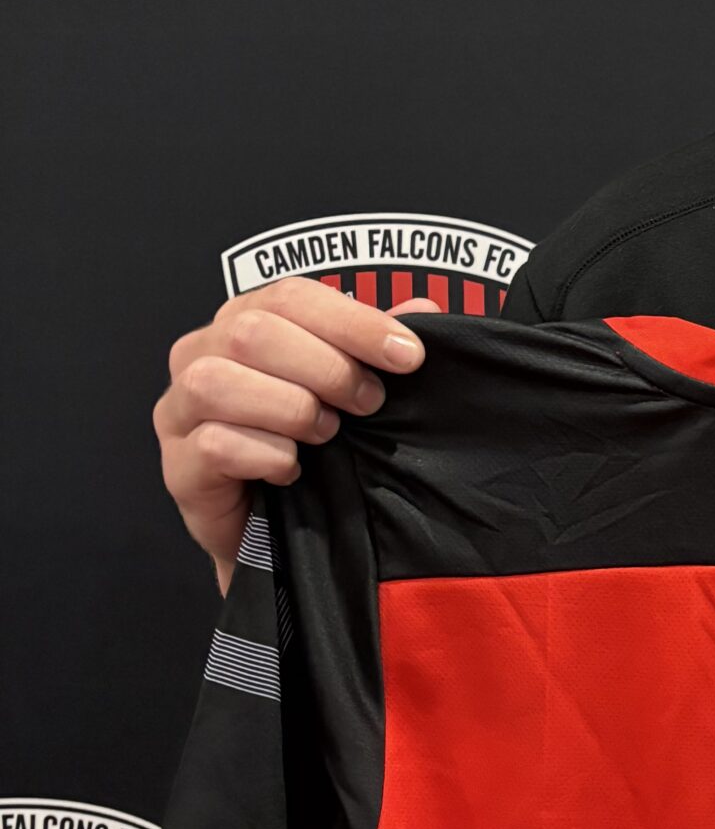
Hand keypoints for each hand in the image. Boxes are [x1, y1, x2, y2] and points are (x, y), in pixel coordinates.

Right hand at [156, 281, 435, 593]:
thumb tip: (423, 308)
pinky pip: (214, 445)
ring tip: (328, 433)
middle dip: (327, 368)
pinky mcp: (177, 465)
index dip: (353, 321)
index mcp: (242, 320)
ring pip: (219, 383)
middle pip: (253, 332)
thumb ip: (375, 346)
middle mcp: (199, 354)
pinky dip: (267, 454)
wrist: (278, 532)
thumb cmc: (310, 446)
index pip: (291, 296)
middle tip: (368, 402)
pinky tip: (293, 468)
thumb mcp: (348, 389)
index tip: (409, 355)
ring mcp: (179, 409)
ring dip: (292, 408)